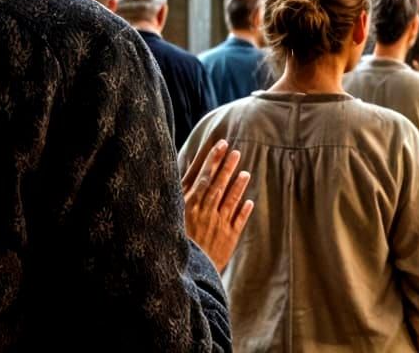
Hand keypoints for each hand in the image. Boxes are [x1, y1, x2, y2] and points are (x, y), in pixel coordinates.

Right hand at [182, 140, 254, 272]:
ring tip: (245, 172)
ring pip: (229, 200)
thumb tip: (187, 169)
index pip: (201, 176)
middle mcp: (202, 212)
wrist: (180, 273)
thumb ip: (180, 193)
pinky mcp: (227, 239)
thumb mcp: (169, 215)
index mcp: (186, 205)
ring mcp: (216, 225)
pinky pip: (238, 222)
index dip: (211, 159)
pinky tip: (249, 201)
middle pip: (216, 184)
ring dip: (238, 185)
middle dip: (226, 166)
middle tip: (235, 151)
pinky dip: (243, 211)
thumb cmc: (171, 241)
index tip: (220, 144)